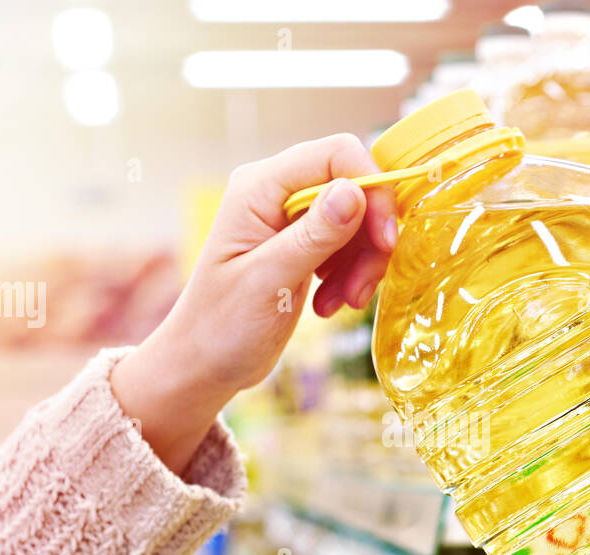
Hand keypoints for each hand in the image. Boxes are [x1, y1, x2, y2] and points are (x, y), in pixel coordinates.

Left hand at [111, 133, 396, 472]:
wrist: (204, 364)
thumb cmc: (222, 326)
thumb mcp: (270, 281)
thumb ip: (314, 235)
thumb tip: (354, 191)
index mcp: (260, 187)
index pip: (336, 154)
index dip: (372, 190)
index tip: (385, 240)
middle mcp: (276, 193)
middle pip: (354, 188)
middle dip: (368, 239)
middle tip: (362, 288)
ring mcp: (290, 219)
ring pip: (357, 220)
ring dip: (361, 264)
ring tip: (340, 304)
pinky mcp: (302, 245)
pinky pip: (348, 244)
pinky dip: (350, 275)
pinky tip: (329, 305)